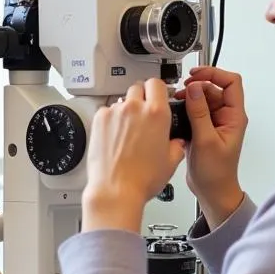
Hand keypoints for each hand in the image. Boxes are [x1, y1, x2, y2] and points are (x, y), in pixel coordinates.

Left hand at [82, 80, 185, 232]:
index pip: (157, 84)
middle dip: (142, 98)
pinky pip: (106, 112)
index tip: (158, 96)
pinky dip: (110, 120)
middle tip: (143, 114)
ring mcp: (114, 113)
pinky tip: (114, 136)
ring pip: (121, 101)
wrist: (116, 189)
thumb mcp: (171, 162)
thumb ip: (176, 144)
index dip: (158, 90)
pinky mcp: (99, 120)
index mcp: (157, 113)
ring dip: (125, 110)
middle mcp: (135, 108)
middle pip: (138, 88)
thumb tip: (176, 141)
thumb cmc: (142, 179)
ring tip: (127, 131)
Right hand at [176, 66, 247, 226]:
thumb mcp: (206, 140)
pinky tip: (175, 114)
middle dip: (197, 85)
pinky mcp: (202, 129)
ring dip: (189, 97)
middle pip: (213, 88)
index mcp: (234, 117)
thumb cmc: (216, 173)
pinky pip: (194, 111)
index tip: (196, 74)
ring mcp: (213, 123)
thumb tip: (194, 89)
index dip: (214, 73)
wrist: (212, 192)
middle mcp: (226, 117)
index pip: (231, 82)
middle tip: (181, 89)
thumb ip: (199, 112)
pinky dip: (184, 108)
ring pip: (202, 99)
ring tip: (176, 101)